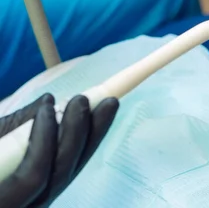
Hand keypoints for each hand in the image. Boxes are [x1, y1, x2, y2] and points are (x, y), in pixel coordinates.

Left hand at [0, 93, 118, 207]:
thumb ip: (20, 123)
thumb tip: (51, 100)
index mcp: (29, 190)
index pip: (70, 161)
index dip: (92, 133)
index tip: (110, 103)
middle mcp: (31, 200)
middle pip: (72, 167)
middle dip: (94, 131)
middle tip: (106, 99)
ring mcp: (21, 206)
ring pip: (60, 172)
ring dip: (76, 131)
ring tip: (80, 100)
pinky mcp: (8, 205)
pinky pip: (34, 175)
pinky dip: (46, 140)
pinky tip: (48, 111)